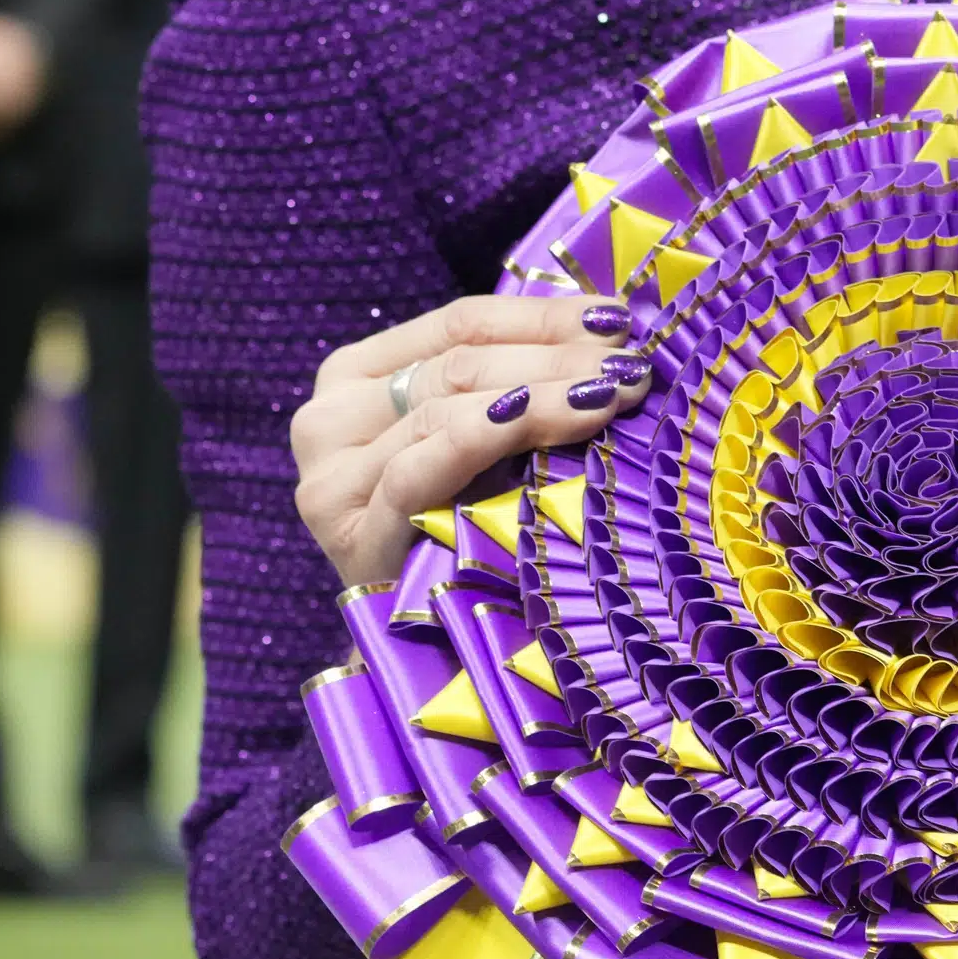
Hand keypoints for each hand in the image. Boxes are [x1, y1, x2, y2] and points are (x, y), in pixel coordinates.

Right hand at [290, 294, 650, 588]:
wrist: (428, 642)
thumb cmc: (464, 528)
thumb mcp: (486, 439)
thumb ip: (520, 379)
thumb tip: (614, 332)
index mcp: (356, 378)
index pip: (459, 324)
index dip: (543, 316)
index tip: (617, 319)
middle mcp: (327, 420)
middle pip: (460, 363)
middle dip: (556, 357)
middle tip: (630, 365)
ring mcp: (331, 480)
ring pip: (446, 407)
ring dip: (543, 394)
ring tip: (612, 394)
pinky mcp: (351, 533)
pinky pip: (422, 469)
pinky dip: (485, 434)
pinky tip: (543, 418)